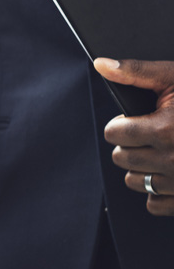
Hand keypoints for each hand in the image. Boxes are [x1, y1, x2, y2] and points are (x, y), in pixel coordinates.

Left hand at [94, 57, 173, 214]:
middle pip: (121, 158)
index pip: (114, 134)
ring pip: (135, 181)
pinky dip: (159, 192)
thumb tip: (101, 64)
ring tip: (162, 152)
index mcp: (165, 129)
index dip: (121, 124)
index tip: (133, 121)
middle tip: (149, 135)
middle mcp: (173, 160)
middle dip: (130, 145)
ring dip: (142, 168)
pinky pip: (154, 204)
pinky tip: (171, 173)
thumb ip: (137, 71)